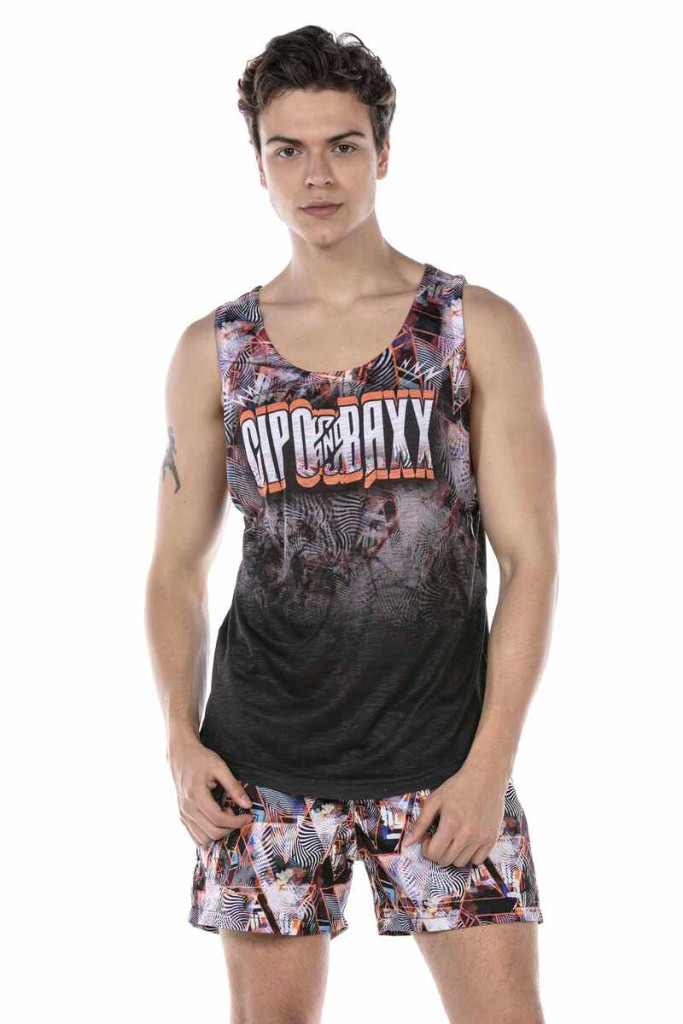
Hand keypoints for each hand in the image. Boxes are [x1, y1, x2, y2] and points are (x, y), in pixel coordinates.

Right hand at [167, 731, 252, 848]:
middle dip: (230, 827)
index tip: (249, 817)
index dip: (237, 822)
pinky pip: (195, 836)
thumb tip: (247, 805)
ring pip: (203, 839)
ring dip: (219, 832)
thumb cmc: (201, 759)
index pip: (219, 820)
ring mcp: (183, 814)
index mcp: (196, 795)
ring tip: (224, 815)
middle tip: (237, 813)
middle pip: (212, 832)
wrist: (181, 755)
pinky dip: (208, 834)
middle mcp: (187, 809)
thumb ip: (234, 787)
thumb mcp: (220, 768)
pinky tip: (215, 819)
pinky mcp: (182, 816)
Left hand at [402, 762, 508, 867]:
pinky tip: (466, 840)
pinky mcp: (492, 839)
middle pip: (446, 861)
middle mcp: (467, 835)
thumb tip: (407, 843)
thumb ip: (420, 823)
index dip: (427, 848)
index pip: (434, 854)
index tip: (428, 838)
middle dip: (437, 852)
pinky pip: (478, 860)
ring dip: (452, 854)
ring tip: (452, 838)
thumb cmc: (458, 787)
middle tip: (439, 837)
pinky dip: (470, 855)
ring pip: (461, 862)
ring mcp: (481, 838)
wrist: (485, 777)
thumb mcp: (434, 800)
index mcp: (451, 824)